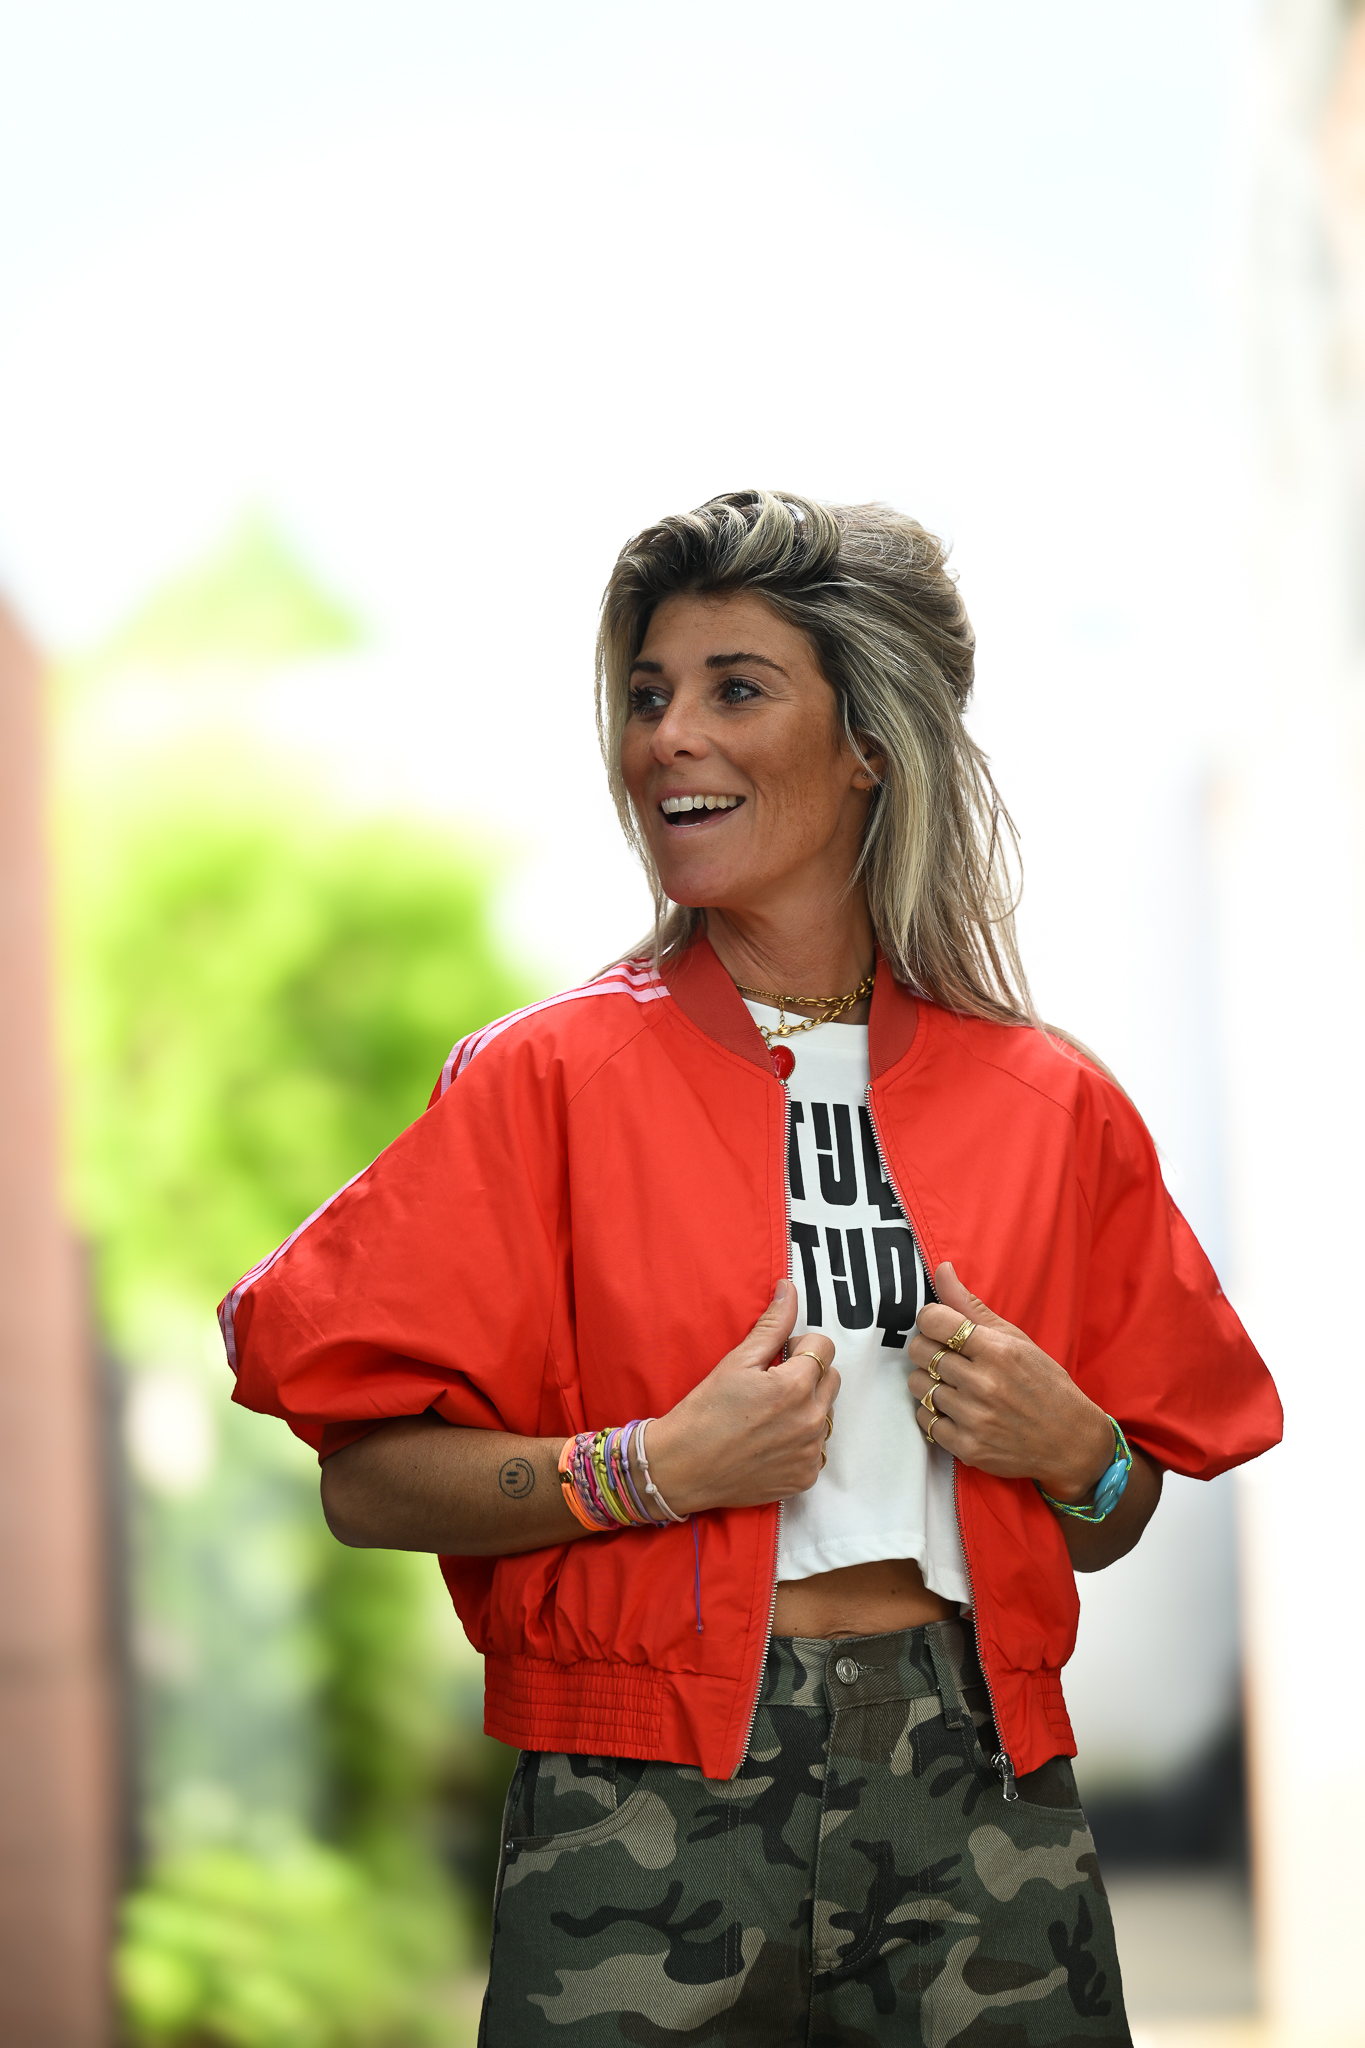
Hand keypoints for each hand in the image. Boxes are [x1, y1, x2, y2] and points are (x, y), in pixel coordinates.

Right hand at [644, 1279, 839, 1513]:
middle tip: (771, 1386)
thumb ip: (772, 1325)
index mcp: (796, 1386)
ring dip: (806, 1408)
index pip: (824, 1346)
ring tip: (769, 1416)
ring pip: (825, 1413)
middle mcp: (810, 1420)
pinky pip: (816, 1447)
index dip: (799, 1347)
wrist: (683, 1468)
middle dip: (808, 1375)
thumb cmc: (704, 1412)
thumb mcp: (736, 1362)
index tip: (776, 1360)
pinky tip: (769, 1442)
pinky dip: (799, 1442)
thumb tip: (790, 1289)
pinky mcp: (805, 1476)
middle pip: (831, 1378)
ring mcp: (810, 1451)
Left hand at [907, 1263, 1112, 1502]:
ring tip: (953, 1384)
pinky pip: (925, 1420)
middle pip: (920, 1352)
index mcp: (997, 1350)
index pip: (933, 1321)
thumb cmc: (1044, 1384)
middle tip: (946, 1356)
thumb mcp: (1016, 1340)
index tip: (940, 1326)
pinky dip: (933, 1414)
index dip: (930, 1320)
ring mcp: (974, 1418)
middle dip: (927, 1350)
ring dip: (929, 1382)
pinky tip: (953, 1410)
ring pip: (918, 1386)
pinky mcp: (967, 1447)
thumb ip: (971, 1307)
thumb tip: (941, 1269)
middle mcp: (984, 1383)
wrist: (1070, 1441)